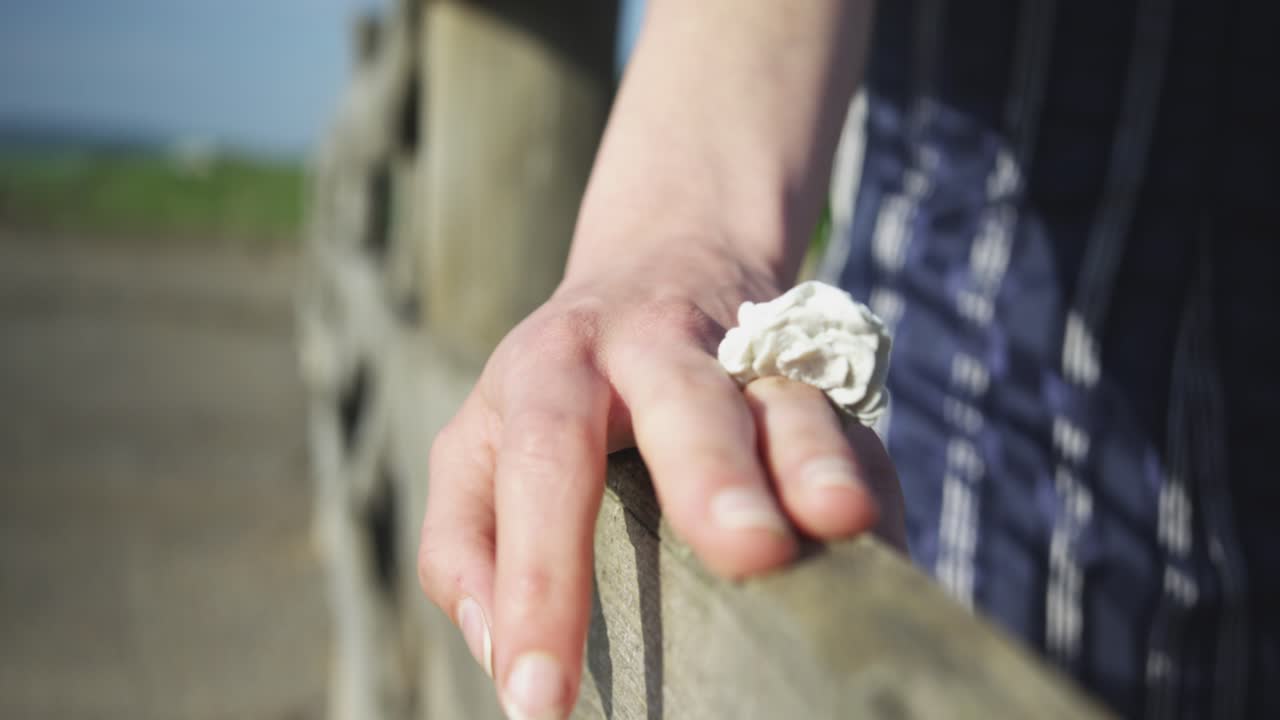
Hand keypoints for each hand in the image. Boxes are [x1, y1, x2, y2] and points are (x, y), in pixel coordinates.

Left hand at [416, 248, 903, 718]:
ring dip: (813, 457)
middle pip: (683, 398)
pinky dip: (869, 480)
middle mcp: (650, 347)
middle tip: (746, 555)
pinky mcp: (811, 372)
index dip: (539, 580)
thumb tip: (498, 651)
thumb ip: (462, 541)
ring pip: (784, 395)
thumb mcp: (480, 442)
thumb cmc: (555, 389)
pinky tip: (880, 545)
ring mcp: (743, 353)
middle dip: (714, 471)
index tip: (540, 700)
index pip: (544, 467)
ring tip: (840, 520)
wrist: (663, 260)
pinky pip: (849, 423)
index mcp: (553, 367)